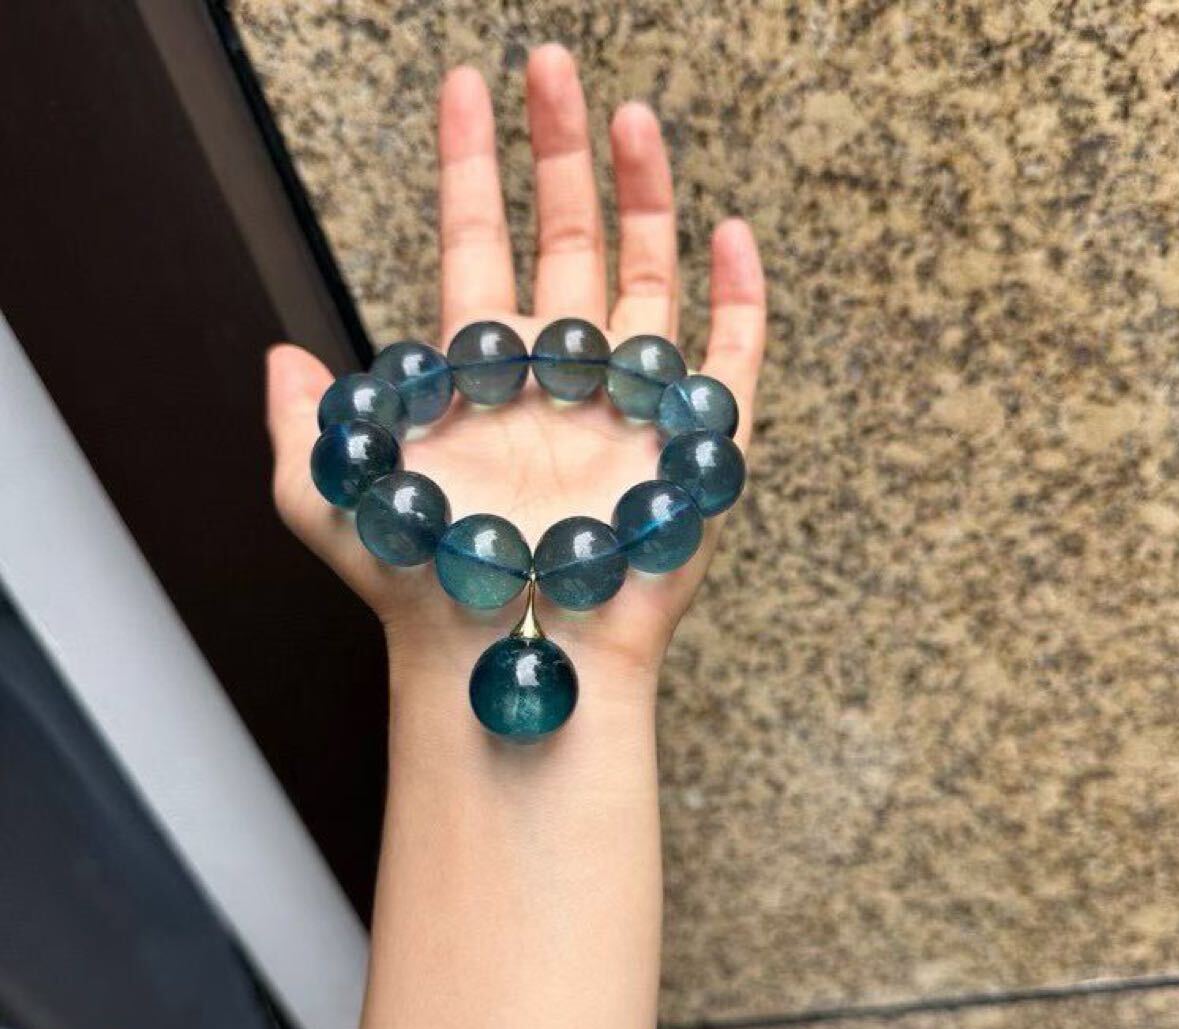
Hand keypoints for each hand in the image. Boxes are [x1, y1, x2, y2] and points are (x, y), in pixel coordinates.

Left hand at [266, 44, 765, 683]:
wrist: (508, 651)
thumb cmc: (423, 586)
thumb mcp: (331, 502)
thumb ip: (302, 427)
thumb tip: (280, 355)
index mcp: (480, 376)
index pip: (477, 245)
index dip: (471, 166)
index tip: (465, 88)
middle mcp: (556, 379)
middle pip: (567, 242)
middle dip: (560, 152)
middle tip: (554, 66)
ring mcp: (627, 408)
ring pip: (649, 282)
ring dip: (645, 198)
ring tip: (635, 118)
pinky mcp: (691, 448)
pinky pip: (727, 362)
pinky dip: (738, 301)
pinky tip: (729, 235)